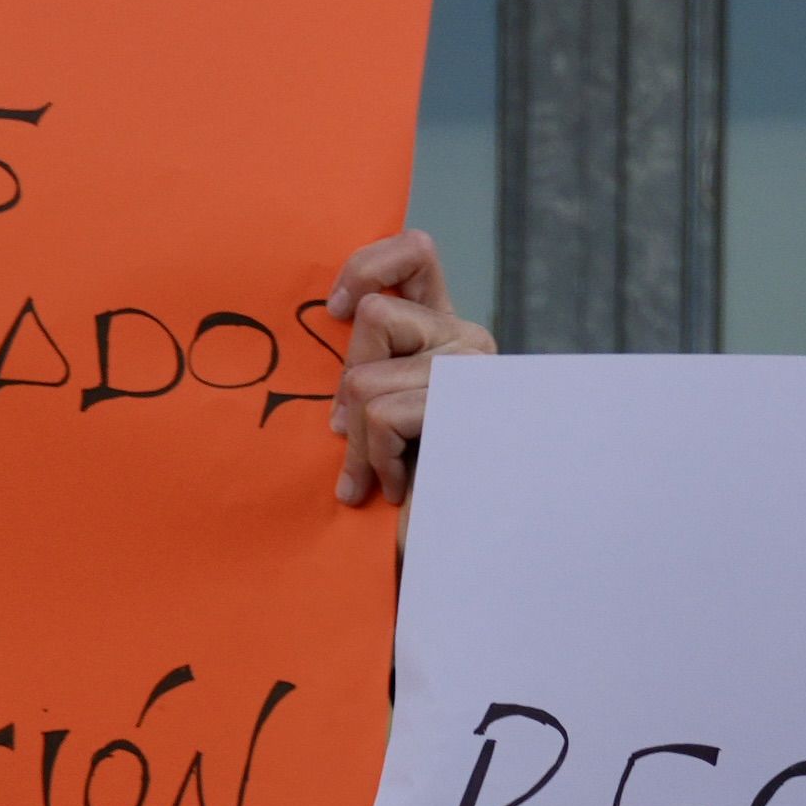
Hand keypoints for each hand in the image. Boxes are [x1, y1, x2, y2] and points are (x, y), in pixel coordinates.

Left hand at [326, 227, 493, 506]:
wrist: (445, 554)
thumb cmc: (409, 488)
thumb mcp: (375, 411)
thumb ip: (367, 363)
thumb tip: (332, 314)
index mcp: (445, 332)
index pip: (414, 251)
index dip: (366, 267)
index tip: (334, 311)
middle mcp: (468, 342)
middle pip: (373, 315)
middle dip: (348, 382)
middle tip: (357, 435)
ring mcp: (473, 374)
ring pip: (365, 377)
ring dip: (359, 440)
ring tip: (379, 475)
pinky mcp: (465, 408)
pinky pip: (381, 415)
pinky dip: (375, 460)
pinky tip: (398, 489)